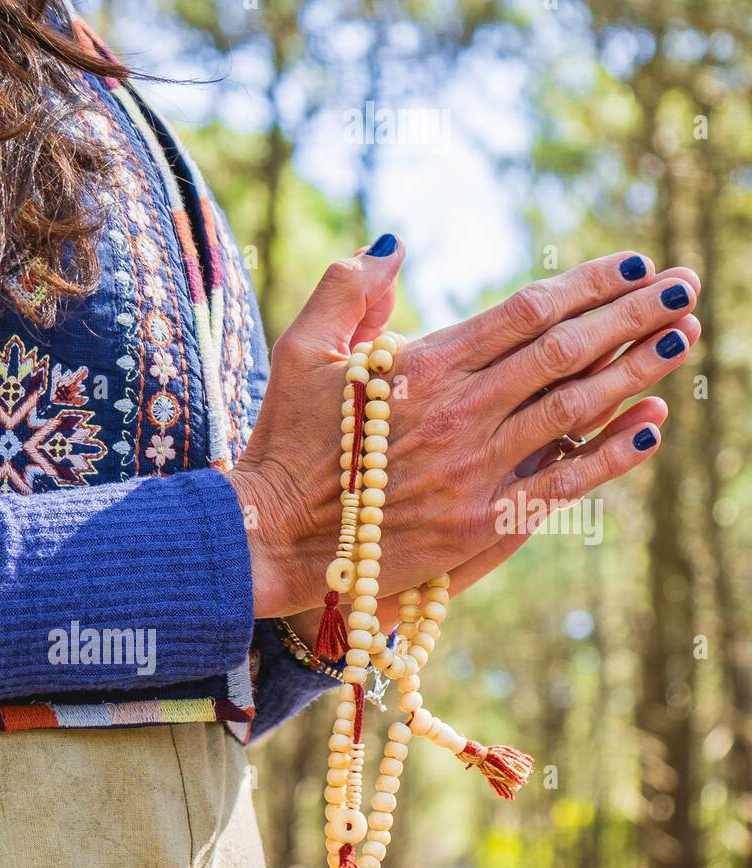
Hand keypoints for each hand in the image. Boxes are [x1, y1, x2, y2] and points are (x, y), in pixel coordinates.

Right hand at [231, 244, 700, 632]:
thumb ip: (347, 288)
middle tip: (683, 285)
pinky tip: (651, 426)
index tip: (634, 264)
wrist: (270, 536)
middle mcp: (459, 411)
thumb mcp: (300, 350)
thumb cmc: (283, 443)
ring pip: (575, 408)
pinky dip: (610, 453)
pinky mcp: (477, 524)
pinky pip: (560, 483)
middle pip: (566, 350)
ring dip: (637, 369)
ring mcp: (474, 469)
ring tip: (684, 337)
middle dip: (633, 313)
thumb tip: (392, 244)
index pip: (527, 310)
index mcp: (423, 365)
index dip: (588, 283)